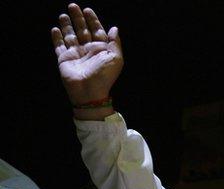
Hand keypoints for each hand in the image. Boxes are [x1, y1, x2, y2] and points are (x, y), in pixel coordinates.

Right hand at [51, 3, 122, 117]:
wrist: (90, 92)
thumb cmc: (104, 76)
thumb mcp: (116, 59)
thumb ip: (115, 43)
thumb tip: (114, 28)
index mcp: (101, 49)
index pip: (96, 31)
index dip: (92, 20)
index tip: (88, 10)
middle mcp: (88, 50)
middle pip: (82, 30)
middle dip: (78, 18)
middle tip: (73, 6)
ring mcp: (76, 54)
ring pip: (70, 36)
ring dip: (67, 25)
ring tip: (64, 14)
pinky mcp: (64, 59)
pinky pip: (59, 46)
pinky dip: (57, 38)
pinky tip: (55, 29)